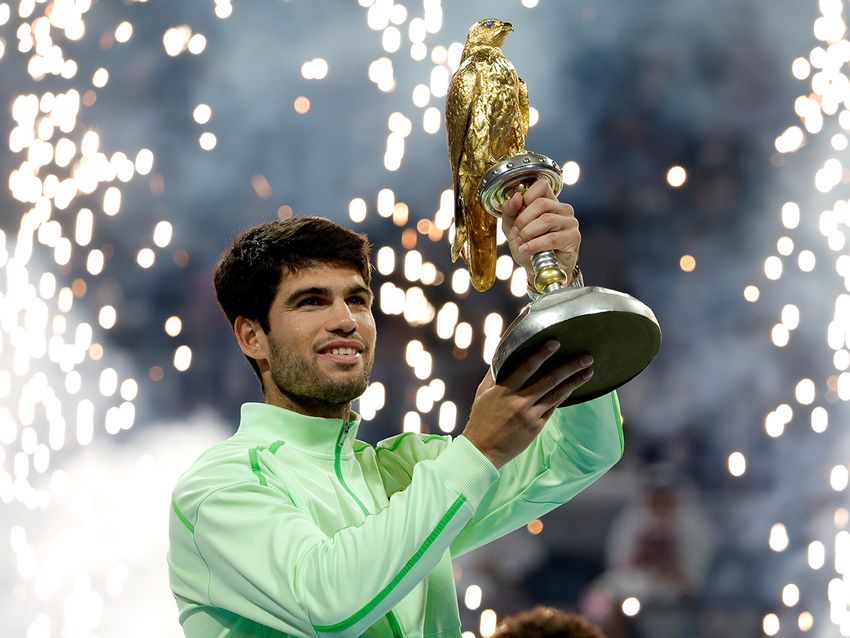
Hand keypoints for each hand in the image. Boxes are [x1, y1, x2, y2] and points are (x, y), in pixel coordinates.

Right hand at [462, 341, 593, 468]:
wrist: (483, 450)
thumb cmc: (481, 419)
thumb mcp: (482, 394)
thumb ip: (494, 374)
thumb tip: (503, 355)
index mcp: (504, 390)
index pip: (527, 367)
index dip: (542, 354)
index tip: (555, 343)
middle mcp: (520, 402)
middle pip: (550, 380)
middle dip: (569, 367)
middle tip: (586, 357)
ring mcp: (530, 415)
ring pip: (557, 394)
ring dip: (574, 382)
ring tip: (588, 371)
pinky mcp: (537, 427)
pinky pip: (554, 407)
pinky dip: (564, 396)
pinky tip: (574, 387)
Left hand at [500, 178, 579, 286]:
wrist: (538, 271)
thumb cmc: (529, 248)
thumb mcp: (512, 228)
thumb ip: (510, 212)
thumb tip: (515, 197)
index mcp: (549, 201)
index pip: (541, 185)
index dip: (525, 197)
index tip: (517, 212)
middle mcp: (563, 209)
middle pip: (540, 203)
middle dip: (522, 220)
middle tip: (516, 234)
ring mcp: (570, 222)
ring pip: (546, 220)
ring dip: (528, 233)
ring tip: (521, 244)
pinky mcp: (573, 237)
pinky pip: (551, 238)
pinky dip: (535, 245)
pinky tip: (527, 250)